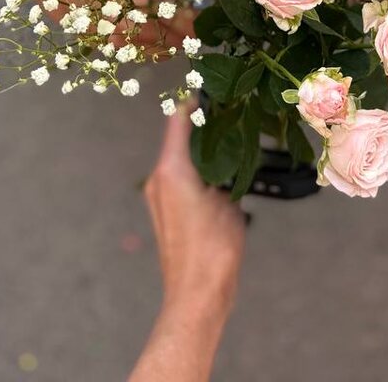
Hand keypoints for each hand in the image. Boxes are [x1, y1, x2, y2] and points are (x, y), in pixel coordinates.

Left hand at [144, 109, 245, 319]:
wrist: (196, 296)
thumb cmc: (213, 250)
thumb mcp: (229, 205)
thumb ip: (225, 176)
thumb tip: (227, 165)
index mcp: (172, 169)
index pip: (178, 120)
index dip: (194, 101)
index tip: (212, 90)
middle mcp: (158, 179)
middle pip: (176, 138)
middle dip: (200, 125)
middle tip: (228, 115)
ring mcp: (158, 197)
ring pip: (178, 159)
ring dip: (199, 149)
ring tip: (229, 142)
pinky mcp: (164, 213)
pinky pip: (179, 179)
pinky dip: (195, 170)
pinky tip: (220, 174)